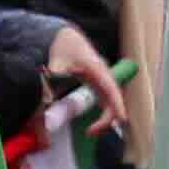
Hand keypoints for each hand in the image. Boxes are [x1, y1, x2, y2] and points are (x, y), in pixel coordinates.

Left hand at [42, 28, 136, 160]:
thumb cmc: (62, 46)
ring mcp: (101, 79)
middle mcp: (103, 75)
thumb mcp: (54, 61)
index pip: (111, 89)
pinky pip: (104, 100)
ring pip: (110, 101)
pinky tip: (92, 124)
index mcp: (96, 69)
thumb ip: (49, 81)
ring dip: (105, 118)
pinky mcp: (96, 83)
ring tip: (91, 131)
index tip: (122, 119)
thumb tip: (47, 101)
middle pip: (113, 99)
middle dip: (107, 118)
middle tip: (90, 132)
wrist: (63, 36)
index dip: (117, 104)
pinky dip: (102, 113)